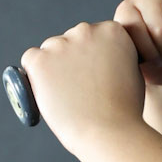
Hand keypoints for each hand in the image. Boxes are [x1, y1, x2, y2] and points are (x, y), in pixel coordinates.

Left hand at [19, 20, 146, 157]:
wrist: (109, 131)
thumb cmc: (123, 110)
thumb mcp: (131, 71)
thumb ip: (114, 56)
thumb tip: (96, 58)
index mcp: (112, 30)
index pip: (94, 35)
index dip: (93, 57)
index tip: (96, 75)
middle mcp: (85, 30)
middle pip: (71, 40)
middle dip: (72, 59)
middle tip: (80, 88)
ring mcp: (60, 44)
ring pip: (50, 50)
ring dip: (54, 67)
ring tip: (68, 95)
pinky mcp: (39, 59)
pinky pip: (31, 60)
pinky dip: (35, 75)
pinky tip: (50, 91)